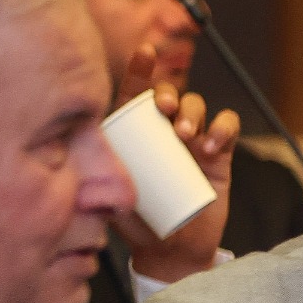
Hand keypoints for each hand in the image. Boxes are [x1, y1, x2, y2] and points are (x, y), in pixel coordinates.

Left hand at [115, 41, 239, 281]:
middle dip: (168, 94)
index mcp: (135, 133)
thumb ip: (92, 175)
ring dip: (192, 112)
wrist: (172, 249)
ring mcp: (193, 141)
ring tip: (186, 136)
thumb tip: (74, 152)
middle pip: (169, 94)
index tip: (144, 54)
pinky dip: (222, 127)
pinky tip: (212, 143)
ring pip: (197, 106)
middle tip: (164, 110)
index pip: (135, 94)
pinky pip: (227, 126)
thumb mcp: (107, 193)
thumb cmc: (135, 222)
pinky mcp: (219, 155)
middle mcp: (163, 131)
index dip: (140, 70)